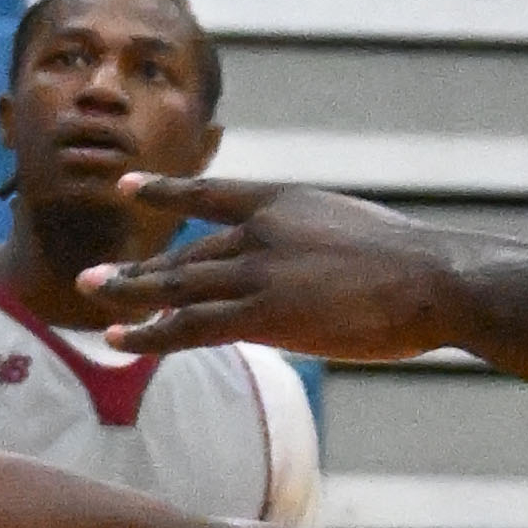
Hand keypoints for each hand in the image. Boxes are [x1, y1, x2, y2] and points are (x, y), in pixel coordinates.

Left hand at [80, 179, 457, 363]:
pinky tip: (119, 340)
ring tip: (91, 298)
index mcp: (284, 201)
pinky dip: (150, 333)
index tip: (129, 187)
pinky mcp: (263, 314)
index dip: (166, 191)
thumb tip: (307, 271)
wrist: (436, 279)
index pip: (210, 193)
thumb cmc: (416, 265)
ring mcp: (258, 271)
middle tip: (91, 276)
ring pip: (177, 286)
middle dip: (140, 269)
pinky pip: (190, 326)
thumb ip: (316, 245)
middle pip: (187, 253)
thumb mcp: (356, 234)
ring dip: (130, 294)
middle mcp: (260, 230)